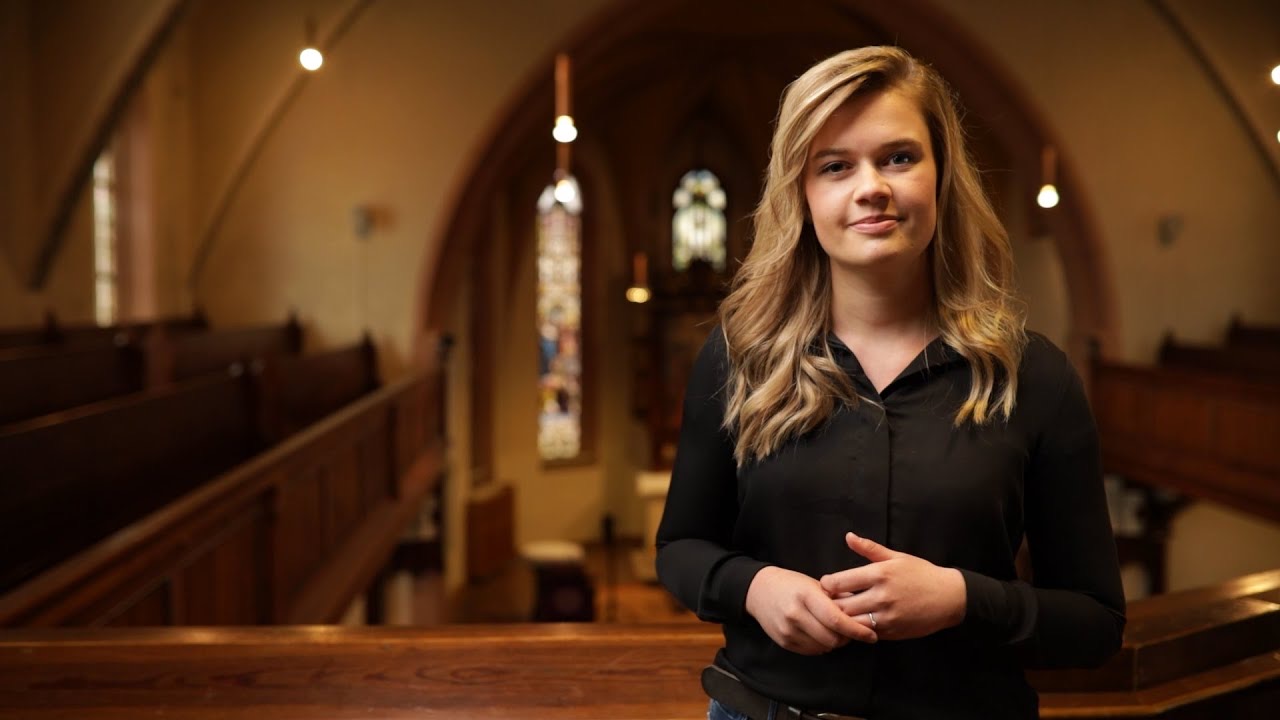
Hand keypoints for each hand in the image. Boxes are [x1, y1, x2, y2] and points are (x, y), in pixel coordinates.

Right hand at [745, 565, 877, 653]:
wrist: (759, 590)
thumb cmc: (792, 584)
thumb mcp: (815, 584)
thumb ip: (838, 598)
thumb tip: (864, 612)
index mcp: (806, 595)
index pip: (837, 620)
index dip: (857, 630)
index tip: (871, 635)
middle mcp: (795, 613)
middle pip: (832, 638)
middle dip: (847, 638)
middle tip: (852, 631)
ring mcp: (788, 630)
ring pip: (823, 647)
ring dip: (834, 643)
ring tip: (835, 631)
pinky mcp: (784, 641)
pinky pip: (812, 651)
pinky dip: (821, 646)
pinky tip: (820, 634)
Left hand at [820, 532, 966, 640]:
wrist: (950, 598)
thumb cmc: (922, 573)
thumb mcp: (897, 557)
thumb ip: (869, 548)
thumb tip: (848, 537)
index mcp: (879, 574)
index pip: (838, 582)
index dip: (827, 585)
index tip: (827, 584)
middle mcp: (881, 596)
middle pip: (840, 606)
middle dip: (831, 604)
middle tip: (830, 600)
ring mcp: (887, 617)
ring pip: (851, 623)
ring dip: (843, 619)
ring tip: (843, 612)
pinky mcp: (892, 632)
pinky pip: (866, 633)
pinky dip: (858, 629)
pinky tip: (858, 622)